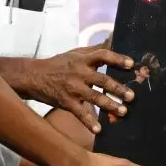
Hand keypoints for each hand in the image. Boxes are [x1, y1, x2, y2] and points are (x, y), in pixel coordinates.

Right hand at [0, 44, 136, 133]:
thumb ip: (97, 48)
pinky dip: (89, 122)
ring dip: (110, 105)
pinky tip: (98, 130)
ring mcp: (73, 89)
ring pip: (95, 97)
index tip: (131, 64)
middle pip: (102, 80)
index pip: (103, 56)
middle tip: (132, 95)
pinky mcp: (66, 102)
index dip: (117, 59)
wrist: (34, 76)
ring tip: (123, 111)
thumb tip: (115, 36)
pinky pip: (80, 113)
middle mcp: (79, 73)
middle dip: (117, 88)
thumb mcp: (77, 53)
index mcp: (83, 59)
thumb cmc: (60, 64)